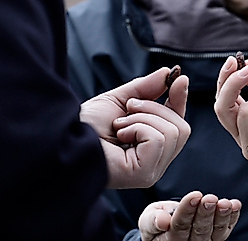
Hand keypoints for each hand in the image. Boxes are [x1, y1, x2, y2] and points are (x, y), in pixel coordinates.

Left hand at [80, 66, 190, 188]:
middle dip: (154, 107)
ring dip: (142, 117)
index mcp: (149, 147)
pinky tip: (120, 134)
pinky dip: (138, 127)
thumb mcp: (119, 100)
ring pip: (172, 131)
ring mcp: (151, 171)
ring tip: (119, 125)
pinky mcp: (144, 174)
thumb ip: (145, 88)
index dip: (180, 101)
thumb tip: (169, 73)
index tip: (179, 79)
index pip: (178, 125)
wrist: (65, 137)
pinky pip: (158, 139)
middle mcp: (154, 162)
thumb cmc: (86, 125)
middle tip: (127, 109)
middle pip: (181, 128)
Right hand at [138, 191, 241, 240]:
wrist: (165, 228)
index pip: (179, 227)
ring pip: (215, 232)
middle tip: (210, 198)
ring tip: (225, 203)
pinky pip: (226, 230)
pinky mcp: (216, 237)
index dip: (187, 211)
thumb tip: (163, 220)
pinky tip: (235, 205)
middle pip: (199, 230)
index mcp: (169, 240)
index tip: (194, 196)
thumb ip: (152, 221)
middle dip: (205, 213)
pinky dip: (232, 217)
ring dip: (221, 216)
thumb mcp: (147, 219)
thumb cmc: (156, 221)